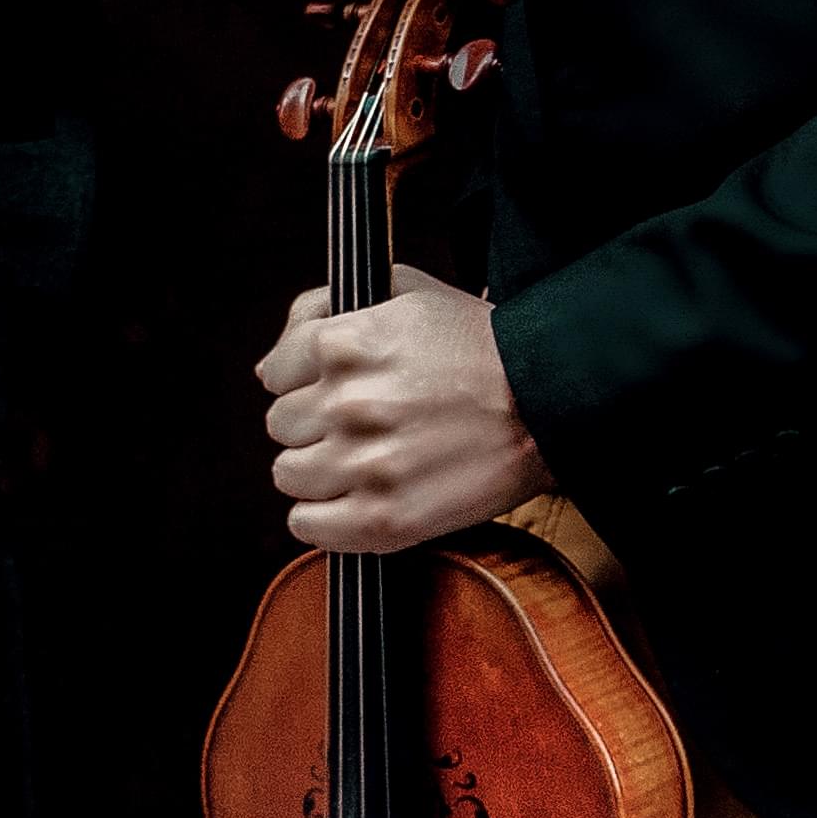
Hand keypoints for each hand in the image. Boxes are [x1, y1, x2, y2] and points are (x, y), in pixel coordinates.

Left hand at [260, 266, 549, 554]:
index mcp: (346, 343)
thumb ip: (321, 311)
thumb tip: (268, 366)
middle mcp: (349, 402)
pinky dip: (324, 516)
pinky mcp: (383, 518)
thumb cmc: (479, 346)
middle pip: (281, 424)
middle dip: (316, 421)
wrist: (548, 403)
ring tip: (366, 457)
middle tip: (364, 421)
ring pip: (288, 473)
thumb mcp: (405, 294)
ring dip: (319, 468)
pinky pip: (306, 524)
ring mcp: (365, 464)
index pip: (276, 371)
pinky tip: (358, 495)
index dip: (305, 378)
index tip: (336, 385)